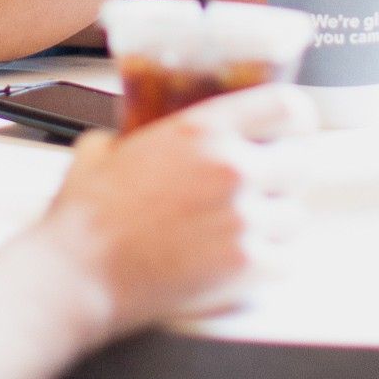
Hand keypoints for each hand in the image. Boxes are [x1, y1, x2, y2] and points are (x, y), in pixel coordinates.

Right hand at [38, 85, 313, 339]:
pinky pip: (285, 260)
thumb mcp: (105, 148)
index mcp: (202, 130)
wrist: (79, 273)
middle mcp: (232, 169)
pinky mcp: (246, 268)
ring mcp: (243, 220)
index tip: (289, 127)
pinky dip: (267, 262)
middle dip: (281, 175)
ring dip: (273, 221)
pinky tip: (236, 259)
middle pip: (300, 163)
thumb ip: (136, 132)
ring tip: (237, 228)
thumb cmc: (87, 216)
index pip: (286, 106)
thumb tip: (137, 132)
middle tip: (257, 185)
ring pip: (294, 215)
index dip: (294, 117)